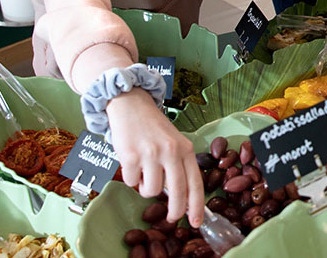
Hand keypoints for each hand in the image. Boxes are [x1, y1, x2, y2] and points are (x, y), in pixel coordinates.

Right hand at [106, 89, 204, 226]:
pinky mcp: (130, 156)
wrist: (131, 105)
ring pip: (151, 191)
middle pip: (177, 192)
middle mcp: (171, 151)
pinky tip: (132, 163)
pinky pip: (131, 182)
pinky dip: (131, 178)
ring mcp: (150, 154)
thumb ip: (179, 165)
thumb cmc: (154, 128)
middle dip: (174, 210)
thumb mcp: (175, 143)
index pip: (195, 183)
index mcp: (186, 149)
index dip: (196, 206)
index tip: (196, 222)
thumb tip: (180, 197)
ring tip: (144, 172)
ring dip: (146, 188)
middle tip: (171, 217)